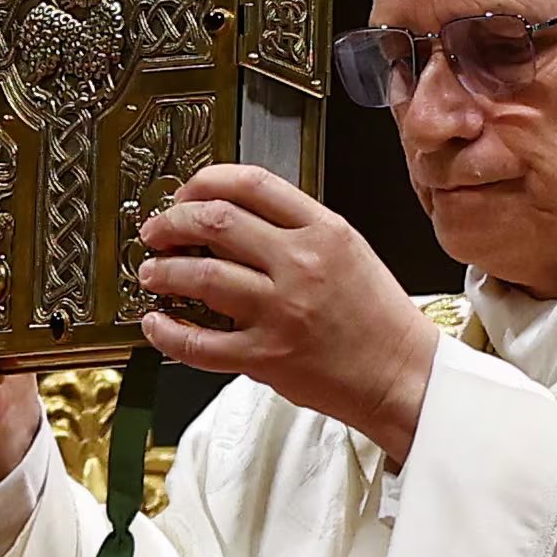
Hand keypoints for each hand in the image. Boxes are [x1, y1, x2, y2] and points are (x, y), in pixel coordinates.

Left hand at [135, 165, 440, 460]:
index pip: (252, 183)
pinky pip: (199, 342)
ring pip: (201, 275)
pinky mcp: (265, 356)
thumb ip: (296, 229)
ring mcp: (280, 311)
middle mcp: (301, 264)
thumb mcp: (348, 250)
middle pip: (216, 221)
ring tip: (154, 272)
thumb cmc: (377, 317)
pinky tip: (158, 323)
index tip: (187, 193)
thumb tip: (233, 217)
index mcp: (324, 231)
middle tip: (158, 230)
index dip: (205, 181)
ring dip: (164, 271)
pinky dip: (168, 331)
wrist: (402, 374)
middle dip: (172, 221)